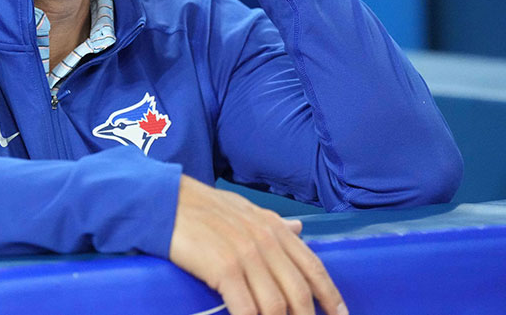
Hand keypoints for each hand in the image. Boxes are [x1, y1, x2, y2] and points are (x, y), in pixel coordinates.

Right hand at [169, 176, 346, 314]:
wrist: (165, 201)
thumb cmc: (202, 207)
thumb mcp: (245, 209)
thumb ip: (274, 223)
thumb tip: (299, 228)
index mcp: (275, 227)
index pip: (313, 267)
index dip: (330, 295)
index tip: (340, 314)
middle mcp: (266, 241)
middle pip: (299, 293)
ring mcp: (247, 255)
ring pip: (276, 305)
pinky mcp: (225, 269)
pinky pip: (247, 309)